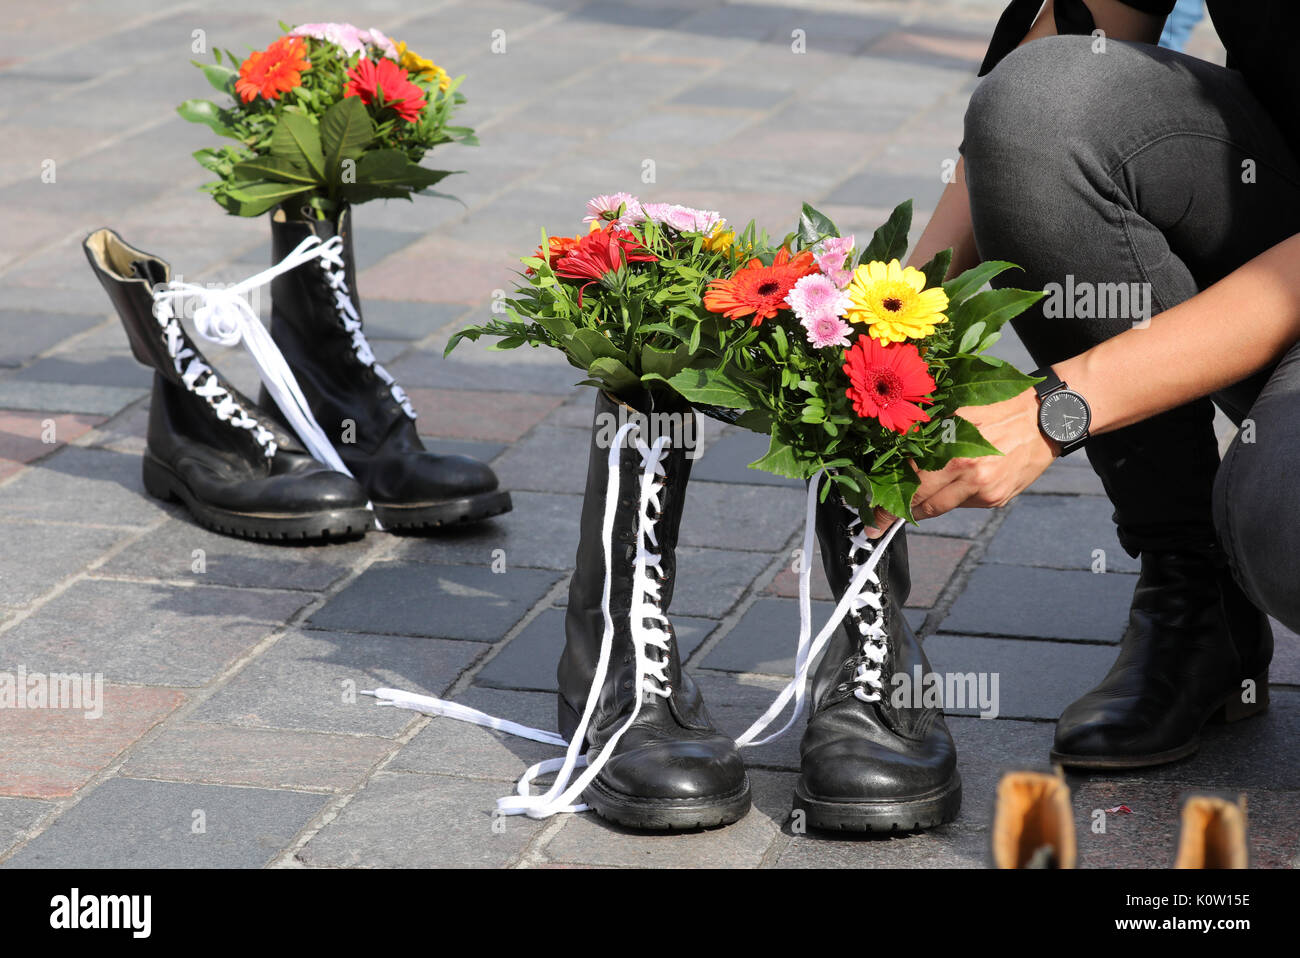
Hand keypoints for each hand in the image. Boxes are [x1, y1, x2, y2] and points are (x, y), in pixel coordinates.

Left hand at [864, 387, 1058, 536]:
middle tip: (878, 523)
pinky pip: (964, 505)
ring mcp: (983, 488)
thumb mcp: (959, 411)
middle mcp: (966, 470)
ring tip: (912, 505)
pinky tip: (958, 484)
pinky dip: (954, 498)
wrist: (1047, 418)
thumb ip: (930, 434)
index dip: (886, 500)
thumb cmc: (1000, 408)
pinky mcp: (996, 499)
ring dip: (923, 508)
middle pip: (920, 501)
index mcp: (951, 445)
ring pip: (939, 508)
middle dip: (897, 514)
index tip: (872, 517)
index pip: (908, 478)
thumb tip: (898, 454)